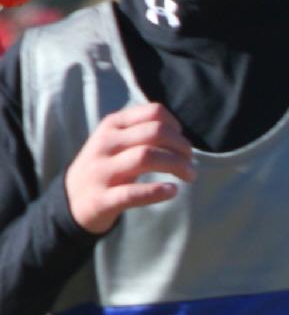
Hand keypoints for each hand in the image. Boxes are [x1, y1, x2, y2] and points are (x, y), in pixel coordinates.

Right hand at [65, 104, 195, 233]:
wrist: (71, 201)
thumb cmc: (104, 167)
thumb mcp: (115, 141)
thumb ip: (140, 131)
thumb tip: (178, 132)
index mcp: (112, 126)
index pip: (153, 113)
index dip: (176, 127)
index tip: (182, 142)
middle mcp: (105, 144)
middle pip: (155, 133)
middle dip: (181, 146)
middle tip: (190, 162)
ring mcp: (102, 171)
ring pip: (146, 157)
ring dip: (176, 165)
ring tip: (190, 176)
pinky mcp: (102, 199)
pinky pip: (132, 193)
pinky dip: (157, 191)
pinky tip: (173, 191)